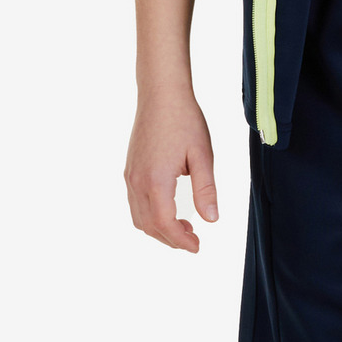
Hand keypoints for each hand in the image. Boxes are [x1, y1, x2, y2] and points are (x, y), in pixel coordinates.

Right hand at [124, 87, 218, 251]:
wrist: (161, 95)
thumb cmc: (184, 121)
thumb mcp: (202, 156)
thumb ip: (206, 190)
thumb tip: (211, 219)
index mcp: (156, 180)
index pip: (165, 224)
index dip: (181, 240)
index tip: (197, 246)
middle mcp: (138, 181)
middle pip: (149, 226)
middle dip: (170, 239)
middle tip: (193, 240)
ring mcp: (131, 176)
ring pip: (138, 218)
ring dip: (159, 229)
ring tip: (183, 227)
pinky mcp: (130, 170)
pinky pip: (135, 204)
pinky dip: (150, 216)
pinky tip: (168, 210)